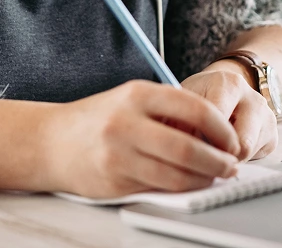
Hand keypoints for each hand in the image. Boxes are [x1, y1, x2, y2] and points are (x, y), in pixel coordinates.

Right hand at [43, 80, 240, 198]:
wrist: (50, 142)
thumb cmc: (98, 120)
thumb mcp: (130, 99)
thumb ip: (167, 109)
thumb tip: (213, 130)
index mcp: (137, 94)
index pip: (193, 108)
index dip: (220, 128)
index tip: (231, 139)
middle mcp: (126, 123)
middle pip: (187, 147)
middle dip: (217, 160)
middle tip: (231, 165)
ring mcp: (118, 154)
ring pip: (175, 174)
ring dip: (203, 179)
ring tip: (215, 176)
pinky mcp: (114, 181)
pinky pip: (157, 188)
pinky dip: (180, 188)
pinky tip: (189, 183)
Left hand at [183, 62, 277, 161]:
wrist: (227, 88)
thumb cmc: (202, 94)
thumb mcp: (184, 96)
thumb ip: (179, 118)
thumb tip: (177, 150)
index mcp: (230, 84)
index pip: (216, 119)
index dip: (197, 139)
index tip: (183, 146)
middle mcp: (254, 99)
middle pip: (240, 142)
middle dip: (218, 154)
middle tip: (199, 157)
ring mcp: (267, 117)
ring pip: (247, 153)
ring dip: (227, 158)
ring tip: (211, 149)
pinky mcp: (272, 135)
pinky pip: (254, 158)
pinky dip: (237, 158)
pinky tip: (226, 147)